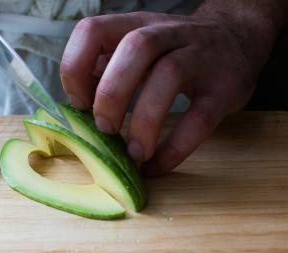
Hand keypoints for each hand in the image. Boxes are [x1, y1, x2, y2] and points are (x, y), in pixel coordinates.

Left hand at [60, 3, 284, 174]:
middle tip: (104, 129)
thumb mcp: (137, 50)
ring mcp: (200, 57)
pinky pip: (199, 119)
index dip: (76, 69)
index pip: (92, 31)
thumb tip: (76, 108)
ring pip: (169, 75)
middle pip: (134, 48)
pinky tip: (156, 165)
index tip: (79, 104)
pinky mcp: (225, 88)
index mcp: (135, 26)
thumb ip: (105, 69)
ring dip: (143, 121)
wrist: (238, 39)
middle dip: (110, 95)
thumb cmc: (174, 51)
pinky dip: (174, 148)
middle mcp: (167, 34)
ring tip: (134, 153)